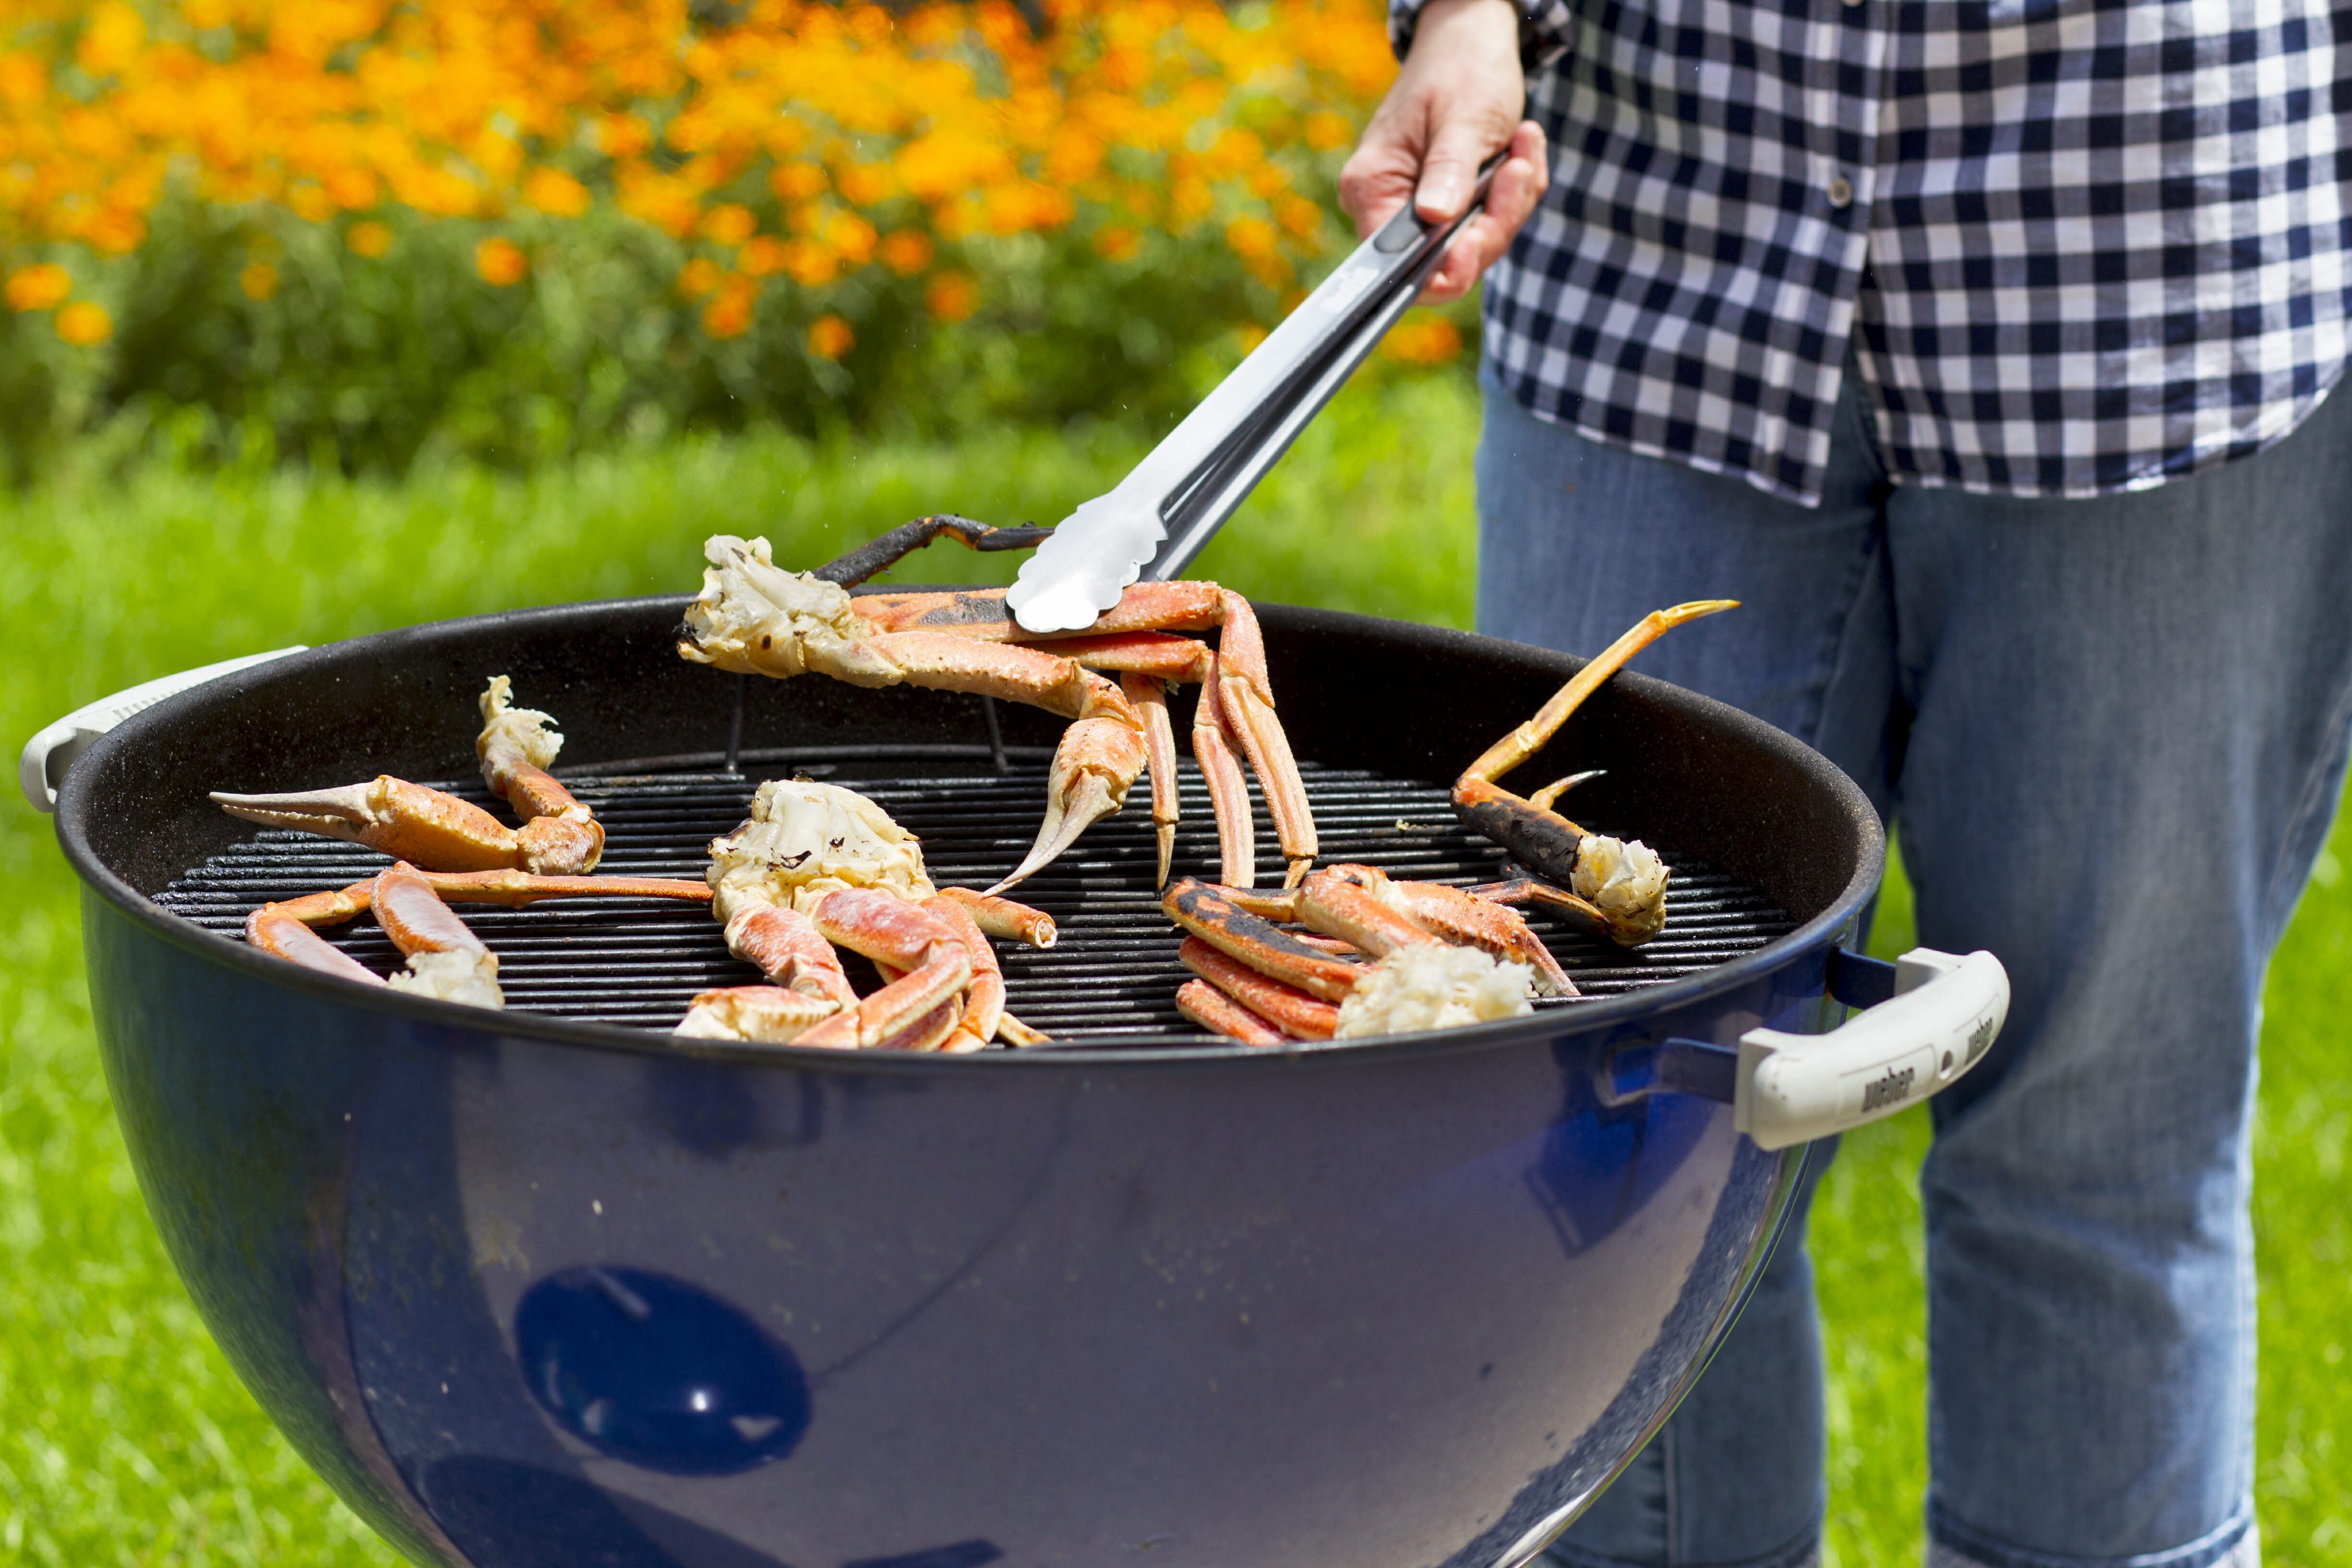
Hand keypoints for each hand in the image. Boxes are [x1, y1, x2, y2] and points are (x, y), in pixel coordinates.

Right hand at [1339, 0, 1548, 302]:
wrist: (1469, 39)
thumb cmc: (1460, 69)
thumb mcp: (1463, 117)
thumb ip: (1448, 170)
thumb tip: (1435, 216)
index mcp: (1372, 187)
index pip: (1399, 266)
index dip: (1444, 269)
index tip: (1480, 240)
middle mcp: (1386, 206)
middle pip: (1446, 261)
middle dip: (1495, 222)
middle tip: (1521, 168)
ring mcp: (1417, 207)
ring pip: (1475, 244)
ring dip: (1512, 200)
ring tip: (1524, 144)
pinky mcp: (1447, 203)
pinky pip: (1487, 223)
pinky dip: (1513, 192)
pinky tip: (1521, 147)